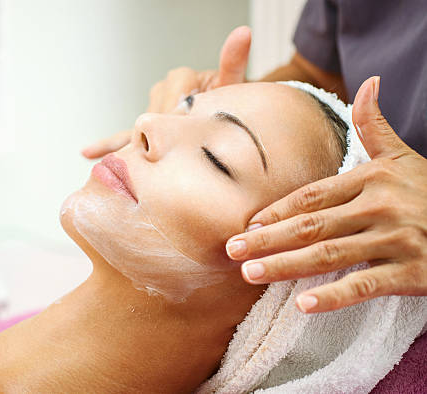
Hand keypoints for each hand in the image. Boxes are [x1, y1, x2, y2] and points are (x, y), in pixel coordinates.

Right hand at [81, 25, 250, 158]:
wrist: (227, 120)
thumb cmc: (231, 106)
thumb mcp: (233, 87)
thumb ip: (233, 63)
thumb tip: (243, 32)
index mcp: (180, 77)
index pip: (173, 95)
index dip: (178, 113)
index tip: (183, 128)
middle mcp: (162, 90)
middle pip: (154, 115)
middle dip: (161, 132)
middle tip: (167, 149)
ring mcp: (151, 109)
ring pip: (140, 128)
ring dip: (137, 143)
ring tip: (127, 159)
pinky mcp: (144, 128)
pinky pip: (122, 135)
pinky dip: (106, 144)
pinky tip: (88, 152)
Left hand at [225, 76, 426, 312]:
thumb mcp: (405, 156)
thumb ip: (377, 125)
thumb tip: (369, 82)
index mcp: (371, 178)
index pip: (312, 196)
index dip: (277, 210)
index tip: (246, 224)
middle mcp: (380, 206)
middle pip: (311, 225)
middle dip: (267, 238)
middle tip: (232, 251)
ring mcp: (397, 239)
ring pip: (330, 254)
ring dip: (286, 265)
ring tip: (251, 275)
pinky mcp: (412, 271)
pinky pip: (366, 284)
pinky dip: (335, 295)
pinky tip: (303, 305)